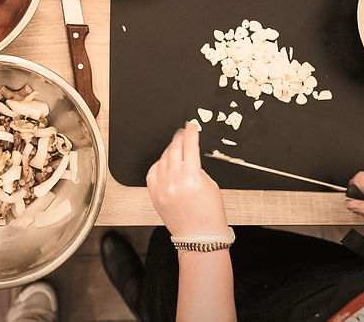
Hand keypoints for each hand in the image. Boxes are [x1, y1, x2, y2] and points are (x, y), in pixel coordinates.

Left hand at [146, 123, 228, 237]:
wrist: (199, 237)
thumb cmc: (209, 215)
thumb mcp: (211, 185)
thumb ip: (198, 169)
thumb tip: (190, 156)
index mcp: (192, 177)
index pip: (190, 146)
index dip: (190, 133)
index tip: (190, 126)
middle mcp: (175, 181)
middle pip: (174, 149)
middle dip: (179, 138)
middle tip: (182, 133)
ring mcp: (163, 188)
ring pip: (163, 159)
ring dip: (169, 151)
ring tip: (175, 148)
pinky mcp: (155, 195)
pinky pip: (152, 172)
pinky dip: (158, 164)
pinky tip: (164, 163)